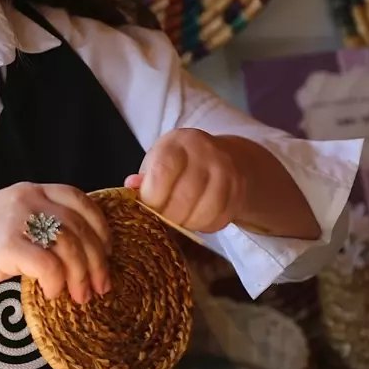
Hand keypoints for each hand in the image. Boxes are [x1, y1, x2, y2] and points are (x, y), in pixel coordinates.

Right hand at [0, 182, 111, 304]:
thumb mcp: (8, 218)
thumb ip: (38, 220)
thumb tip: (81, 246)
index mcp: (29, 190)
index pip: (79, 199)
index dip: (100, 226)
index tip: (107, 251)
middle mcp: (26, 198)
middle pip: (80, 227)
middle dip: (97, 260)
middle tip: (100, 286)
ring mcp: (15, 219)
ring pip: (69, 247)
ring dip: (81, 276)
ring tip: (79, 297)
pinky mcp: (5, 245)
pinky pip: (49, 267)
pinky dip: (57, 284)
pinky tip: (51, 294)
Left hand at [124, 129, 246, 233]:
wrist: (225, 157)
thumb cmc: (180, 162)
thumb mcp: (158, 161)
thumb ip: (145, 177)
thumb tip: (130, 187)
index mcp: (177, 143)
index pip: (163, 171)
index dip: (152, 196)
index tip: (147, 206)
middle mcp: (205, 153)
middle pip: (184, 197)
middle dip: (168, 215)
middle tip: (161, 219)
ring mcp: (225, 172)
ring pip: (204, 211)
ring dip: (187, 223)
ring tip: (178, 219)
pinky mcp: (238, 191)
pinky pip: (219, 219)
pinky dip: (204, 226)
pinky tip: (196, 219)